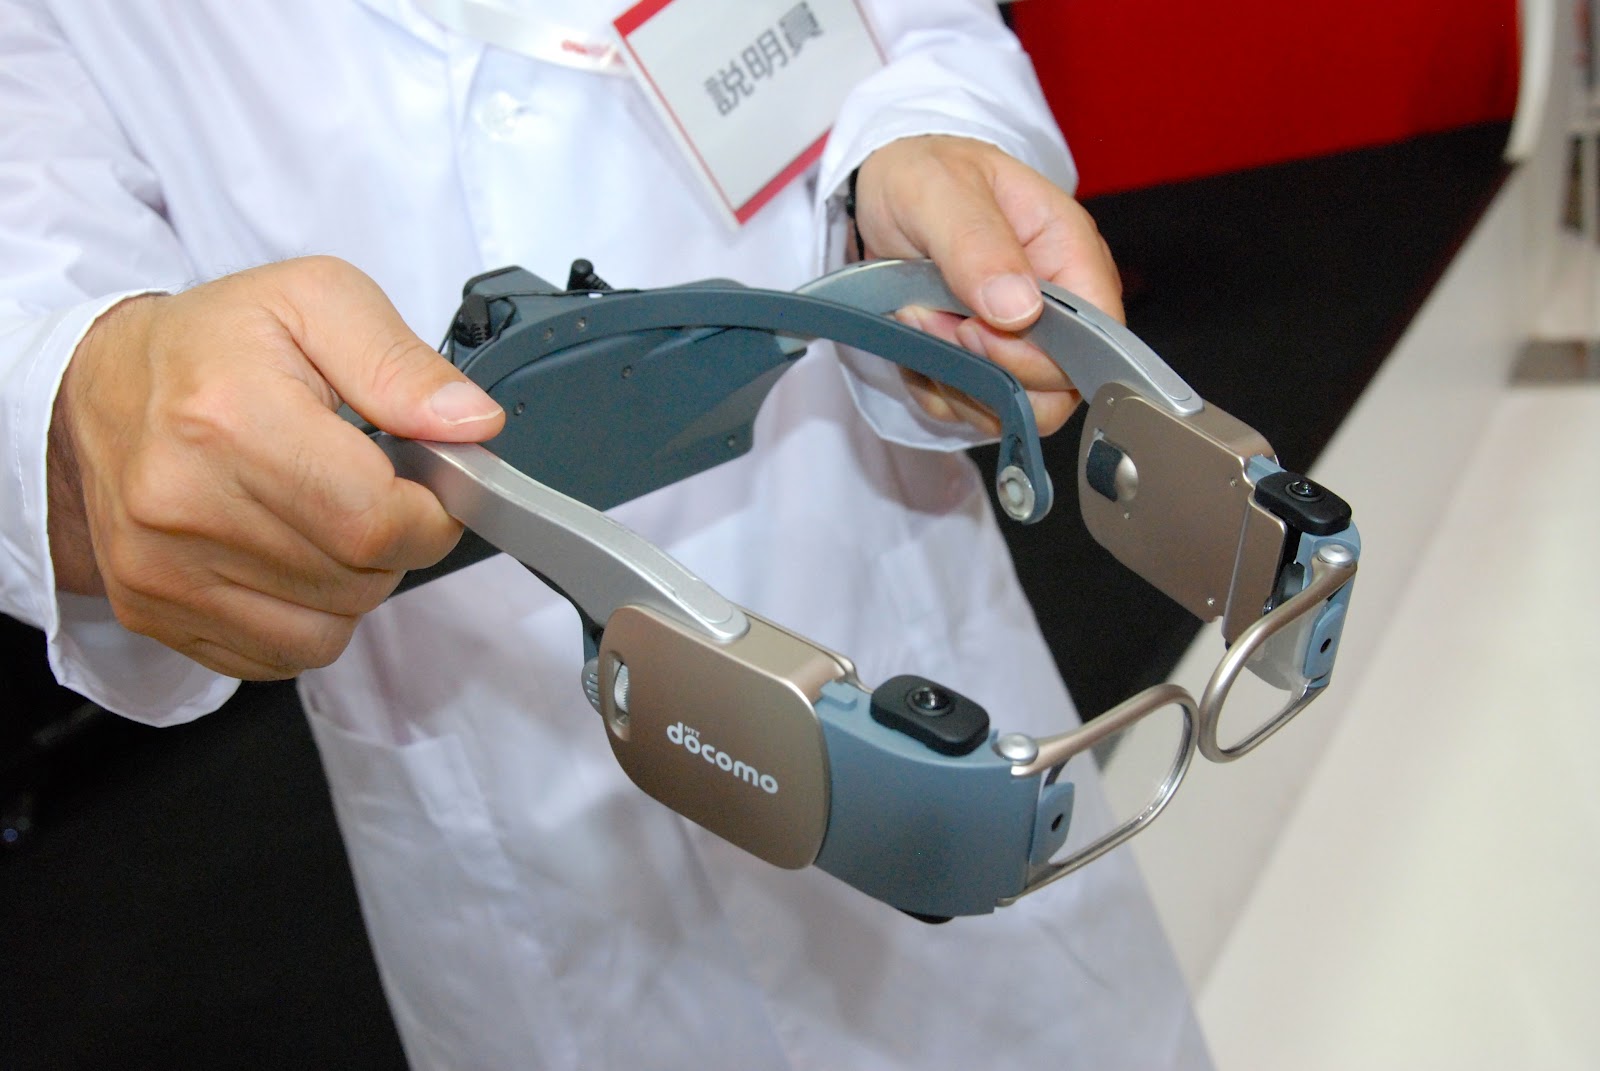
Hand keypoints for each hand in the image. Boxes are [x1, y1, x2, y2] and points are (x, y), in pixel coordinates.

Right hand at [46, 256, 503, 678]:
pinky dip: (305, 619)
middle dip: (392, 544)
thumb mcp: (317, 302)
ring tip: (322, 520)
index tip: (428, 487)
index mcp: (230, 417)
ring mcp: (161, 567)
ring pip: (327, 632)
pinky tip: (287, 558)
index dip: (430, 513)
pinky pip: (278, 656)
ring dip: (352, 586)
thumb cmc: (212, 345)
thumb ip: (404, 365)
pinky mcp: (152, 610)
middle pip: (359, 580)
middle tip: (366, 490)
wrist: (100, 389)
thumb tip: (471, 425)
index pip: (375, 520)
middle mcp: (183, 503)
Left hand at [852, 135, 1122, 435]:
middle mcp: (1058, 307)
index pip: (1094, 339)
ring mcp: (1025, 343)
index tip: (970, 329)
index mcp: (1070, 253)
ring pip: (1013, 407)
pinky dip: (935, 387)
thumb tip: (1020, 309)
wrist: (883, 194)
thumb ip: (978, 243)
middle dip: (986, 368)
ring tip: (916, 317)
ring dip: (954, 378)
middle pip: (1057, 389)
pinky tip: (917, 340)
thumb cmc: (922, 177)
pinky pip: (972, 409)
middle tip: (928, 318)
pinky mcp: (988, 367)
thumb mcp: (939, 190)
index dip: (1038, 356)